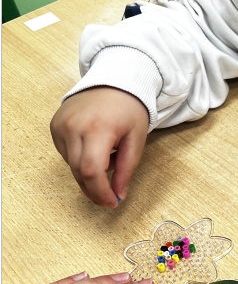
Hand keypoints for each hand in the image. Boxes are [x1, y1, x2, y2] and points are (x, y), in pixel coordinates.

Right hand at [50, 87, 148, 207]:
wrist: (114, 80)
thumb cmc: (130, 109)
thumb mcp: (136, 140)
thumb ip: (127, 169)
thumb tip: (118, 195)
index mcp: (97, 129)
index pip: (92, 171)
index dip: (100, 193)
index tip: (112, 203)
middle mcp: (73, 127)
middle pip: (79, 172)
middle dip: (95, 189)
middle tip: (110, 197)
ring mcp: (60, 125)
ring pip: (72, 165)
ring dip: (89, 172)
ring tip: (109, 157)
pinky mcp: (54, 125)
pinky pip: (66, 154)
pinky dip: (81, 159)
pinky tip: (95, 147)